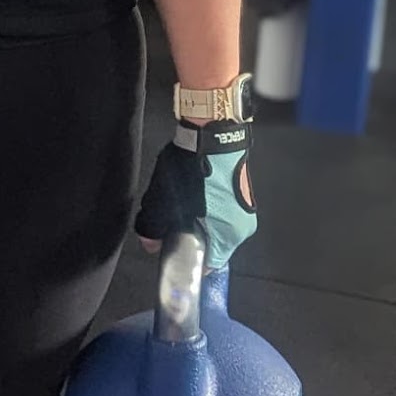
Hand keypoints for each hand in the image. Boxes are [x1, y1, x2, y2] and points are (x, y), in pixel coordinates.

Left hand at [136, 125, 257, 274]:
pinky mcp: (243, 189)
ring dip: (202, 217)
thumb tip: (149, 244)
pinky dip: (210, 203)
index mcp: (229, 236)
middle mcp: (243, 226)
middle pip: (213, 242)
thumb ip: (153, 228)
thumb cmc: (193, 170)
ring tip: (185, 200)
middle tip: (175, 220)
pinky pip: (223, 207)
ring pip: (218, 223)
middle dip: (193, 234)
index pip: (209, 263)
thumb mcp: (164, 201)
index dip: (189, 258)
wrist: (214, 131)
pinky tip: (196, 188)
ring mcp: (246, 206)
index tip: (174, 248)